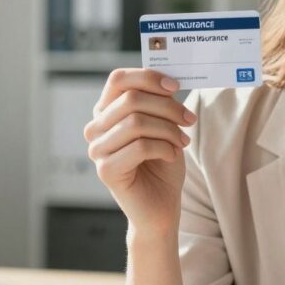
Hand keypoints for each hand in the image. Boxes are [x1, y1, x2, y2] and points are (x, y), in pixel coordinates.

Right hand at [83, 68, 196, 236]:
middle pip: (131, 99)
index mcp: (106, 111)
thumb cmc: (162, 163)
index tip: (175, 86)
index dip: (148, 77)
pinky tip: (172, 156)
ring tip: (182, 141)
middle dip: (168, 107)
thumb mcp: (163, 125)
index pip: (118, 80)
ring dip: (168, 130)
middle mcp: (96, 128)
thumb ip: (159, 102)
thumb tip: (169, 82)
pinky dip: (164, 148)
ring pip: (136, 122)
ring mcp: (97, 150)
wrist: (161, 206)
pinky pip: (140, 147)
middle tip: (189, 120)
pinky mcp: (106, 171)